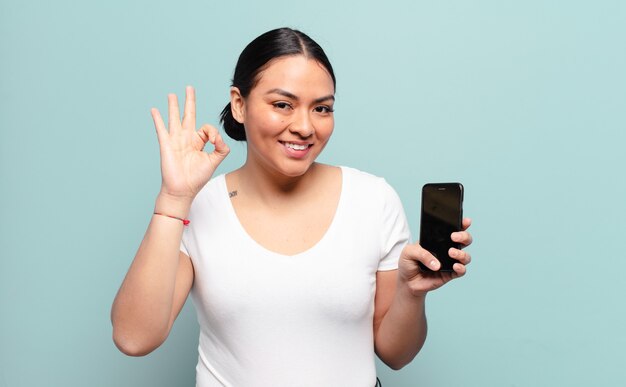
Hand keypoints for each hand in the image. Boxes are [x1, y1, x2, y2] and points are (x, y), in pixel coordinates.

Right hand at [151, 86, 229, 200]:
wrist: (183, 190)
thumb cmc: (197, 178)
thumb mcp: (214, 161)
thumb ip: (221, 148)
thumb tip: (220, 138)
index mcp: (198, 142)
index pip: (206, 128)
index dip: (212, 132)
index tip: (215, 141)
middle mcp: (186, 139)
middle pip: (188, 115)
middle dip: (189, 102)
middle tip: (189, 88)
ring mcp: (175, 141)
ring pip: (174, 119)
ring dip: (173, 106)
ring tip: (172, 94)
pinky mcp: (166, 145)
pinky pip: (161, 129)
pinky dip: (157, 119)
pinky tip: (154, 110)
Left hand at [398, 218, 472, 296]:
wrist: (407, 281)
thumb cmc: (408, 263)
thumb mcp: (409, 252)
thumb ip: (421, 253)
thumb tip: (437, 264)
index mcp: (438, 240)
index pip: (452, 229)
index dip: (461, 224)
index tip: (465, 221)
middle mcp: (447, 249)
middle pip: (464, 240)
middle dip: (464, 236)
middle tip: (454, 237)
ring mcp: (450, 262)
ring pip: (465, 256)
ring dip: (462, 253)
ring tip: (451, 252)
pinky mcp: (450, 274)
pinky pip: (461, 271)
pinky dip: (461, 268)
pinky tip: (455, 266)